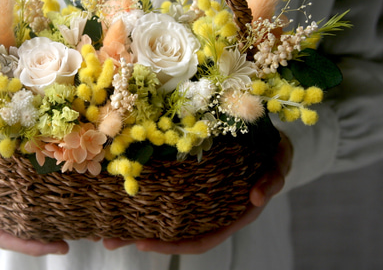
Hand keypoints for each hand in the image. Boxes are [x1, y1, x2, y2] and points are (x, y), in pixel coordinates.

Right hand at [0, 137, 68, 255]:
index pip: (2, 233)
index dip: (27, 245)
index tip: (56, 246)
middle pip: (20, 229)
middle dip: (45, 238)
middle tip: (72, 239)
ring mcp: (3, 189)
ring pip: (28, 212)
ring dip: (51, 219)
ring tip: (78, 222)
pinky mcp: (14, 173)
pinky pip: (33, 187)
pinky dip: (49, 193)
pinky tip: (68, 191)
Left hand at [103, 132, 292, 254]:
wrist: (269, 137)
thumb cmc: (273, 153)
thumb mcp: (278, 164)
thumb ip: (272, 180)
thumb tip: (256, 197)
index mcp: (229, 214)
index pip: (199, 239)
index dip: (173, 246)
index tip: (144, 244)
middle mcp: (209, 209)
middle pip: (173, 232)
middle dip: (142, 237)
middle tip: (109, 240)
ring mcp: (197, 195)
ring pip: (164, 214)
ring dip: (135, 221)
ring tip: (104, 225)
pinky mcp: (188, 177)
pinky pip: (164, 191)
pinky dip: (144, 194)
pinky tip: (120, 191)